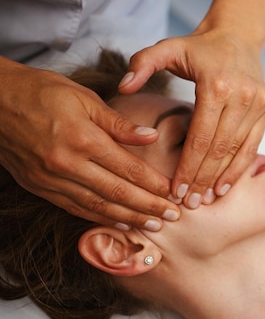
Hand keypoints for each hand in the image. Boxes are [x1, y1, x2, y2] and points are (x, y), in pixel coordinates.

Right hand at [0, 60, 179, 229]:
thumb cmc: (42, 92)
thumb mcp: (84, 98)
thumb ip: (119, 123)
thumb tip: (152, 136)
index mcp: (82, 137)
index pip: (127, 168)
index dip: (153, 184)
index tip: (172, 193)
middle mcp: (66, 163)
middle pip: (117, 192)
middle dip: (148, 207)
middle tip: (173, 217)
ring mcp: (50, 179)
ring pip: (97, 206)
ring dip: (128, 218)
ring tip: (153, 226)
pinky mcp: (38, 187)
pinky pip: (75, 208)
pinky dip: (100, 218)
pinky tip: (120, 223)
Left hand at [119, 30, 264, 207]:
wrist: (238, 36)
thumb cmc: (198, 47)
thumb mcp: (167, 48)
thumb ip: (142, 64)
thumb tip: (124, 88)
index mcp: (216, 84)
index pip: (199, 136)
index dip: (187, 166)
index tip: (175, 190)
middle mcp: (241, 96)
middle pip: (218, 148)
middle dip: (202, 179)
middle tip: (189, 203)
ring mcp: (257, 105)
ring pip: (237, 151)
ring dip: (221, 178)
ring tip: (205, 199)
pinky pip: (252, 146)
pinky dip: (240, 168)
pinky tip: (225, 186)